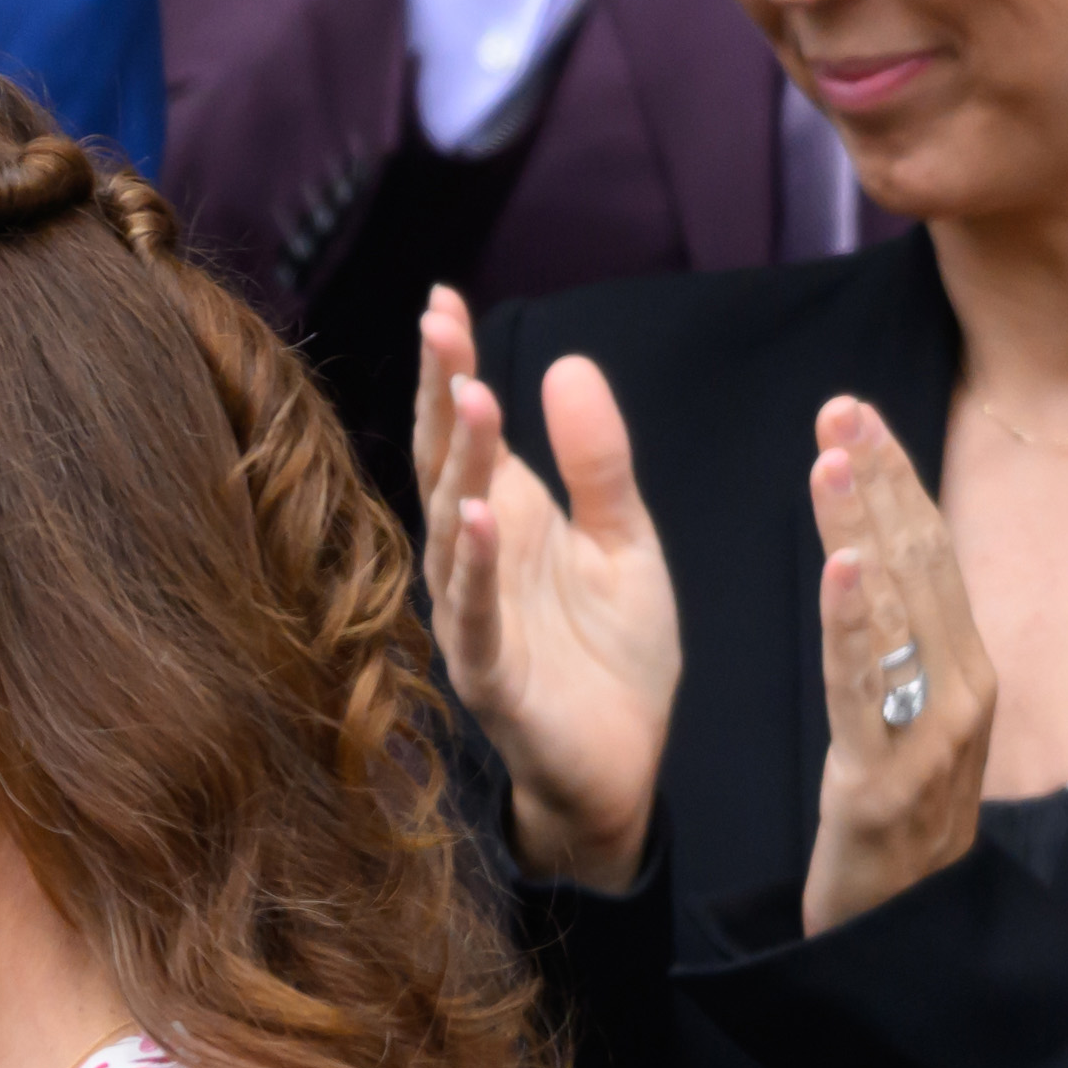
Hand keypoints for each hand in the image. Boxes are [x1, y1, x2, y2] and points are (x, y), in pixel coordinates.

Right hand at [415, 291, 679, 890]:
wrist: (627, 768)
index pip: (466, 435)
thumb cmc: (614, 659)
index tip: (444, 299)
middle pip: (446, 467)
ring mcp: (477, 621)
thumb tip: (565, 363)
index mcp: (507, 524)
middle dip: (441, 396)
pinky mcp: (492, 679)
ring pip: (454, 533)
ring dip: (461, 467)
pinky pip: (475, 617)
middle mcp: (477, 566)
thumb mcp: (626, 540)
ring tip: (472, 397)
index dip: (449, 369)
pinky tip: (480, 515)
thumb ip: (598, 463)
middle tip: (440, 324)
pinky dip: (474, 568)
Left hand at [798, 394, 993, 934]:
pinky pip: (866, 686)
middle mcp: (961, 686)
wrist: (905, 939)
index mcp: (963, 670)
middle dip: (881, 479)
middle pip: (921, 561)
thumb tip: (882, 579)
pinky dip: (854, 621)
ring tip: (834, 456)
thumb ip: (901, 660)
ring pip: (898, 610)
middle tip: (841, 406)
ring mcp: (931, 731)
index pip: (930, 554)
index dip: (896, 480)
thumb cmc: (897, 833)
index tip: (859, 415)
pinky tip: (842, 563)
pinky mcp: (883, 777)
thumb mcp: (906, 728)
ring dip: (864, 525)